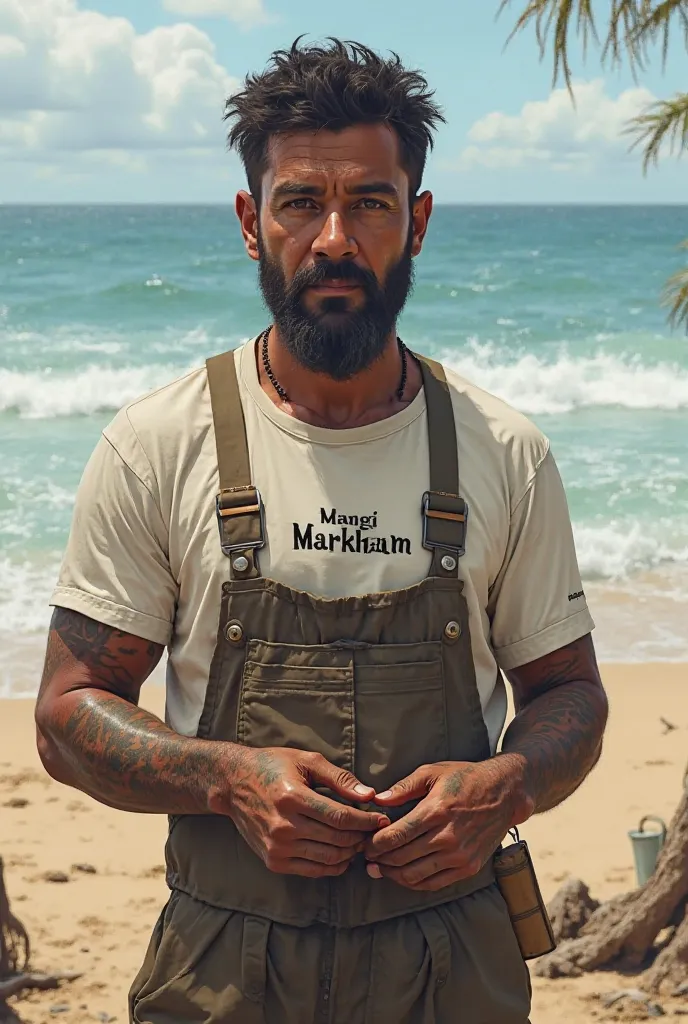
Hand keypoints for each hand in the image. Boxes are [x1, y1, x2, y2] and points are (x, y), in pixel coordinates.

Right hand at [213, 746, 389, 877]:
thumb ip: (340, 779)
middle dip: (362, 836)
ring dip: (351, 852)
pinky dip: (333, 865)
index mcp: (293, 798)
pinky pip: (313, 870)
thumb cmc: (273, 766)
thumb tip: (370, 795)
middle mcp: (283, 826)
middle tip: (375, 830)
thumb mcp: (306, 761)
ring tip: (360, 840)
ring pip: (328, 858)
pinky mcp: (273, 861)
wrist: (233, 784)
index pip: (341, 818)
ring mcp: (277, 847)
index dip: (367, 821)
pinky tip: (343, 854)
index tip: (382, 819)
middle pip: (338, 840)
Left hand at [364, 757, 533, 891]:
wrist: (505, 794)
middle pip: (401, 858)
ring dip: (392, 874)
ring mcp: (459, 856)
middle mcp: (447, 837)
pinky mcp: (468, 867)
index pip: (395, 836)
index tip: (364, 844)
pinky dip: (414, 882)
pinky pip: (433, 884)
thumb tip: (377, 800)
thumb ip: (403, 788)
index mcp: (436, 811)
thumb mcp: (433, 772)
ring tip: (380, 868)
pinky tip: (403, 874)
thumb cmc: (466, 778)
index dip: (374, 844)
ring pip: (414, 875)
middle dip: (379, 860)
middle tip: (366, 857)